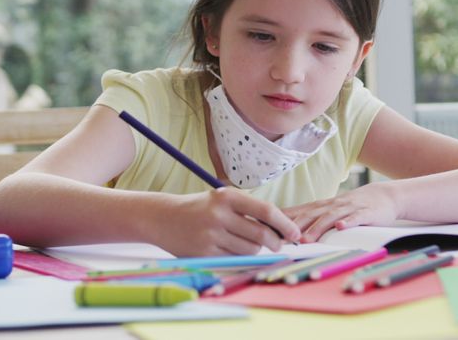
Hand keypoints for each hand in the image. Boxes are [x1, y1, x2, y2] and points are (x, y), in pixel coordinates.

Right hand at [157, 188, 300, 256]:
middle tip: (278, 244)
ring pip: (249, 250)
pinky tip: (229, 249)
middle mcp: (218, 214)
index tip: (295, 234)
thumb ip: (249, 212)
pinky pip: (234, 260)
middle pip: (261, 235)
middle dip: (275, 242)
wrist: (162, 217)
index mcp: (226, 196)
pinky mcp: (203, 253)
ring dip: (254, 250)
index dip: (285, 224)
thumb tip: (282, 231)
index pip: (266, 211)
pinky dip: (239, 257)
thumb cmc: (200, 209)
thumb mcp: (222, 200)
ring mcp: (210, 235)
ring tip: (242, 242)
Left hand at [282, 183, 399, 242]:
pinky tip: (341, 227)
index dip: (283, 221)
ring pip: (330, 217)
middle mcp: (332, 206)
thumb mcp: (330, 211)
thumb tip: (286, 231)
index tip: (268, 230)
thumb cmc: (352, 207)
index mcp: (321, 207)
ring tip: (307, 240)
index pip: (298, 212)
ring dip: (317, 228)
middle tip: (282, 239)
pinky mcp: (366, 213)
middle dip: (295, 227)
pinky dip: (348, 222)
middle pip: (311, 215)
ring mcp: (349, 208)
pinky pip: (356, 217)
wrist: (383, 196)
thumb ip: (312, 220)